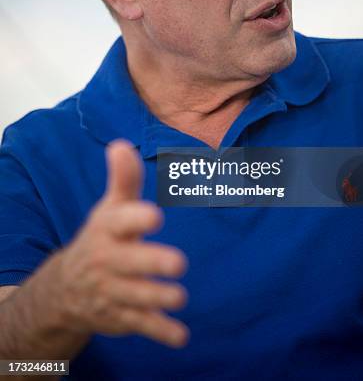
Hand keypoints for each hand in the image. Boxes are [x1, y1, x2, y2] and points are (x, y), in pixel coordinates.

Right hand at [57, 140, 188, 347]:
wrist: (66, 288)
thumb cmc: (102, 238)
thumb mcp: (110, 208)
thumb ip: (123, 179)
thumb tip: (120, 144)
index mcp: (108, 230)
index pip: (120, 222)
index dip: (135, 219)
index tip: (155, 215)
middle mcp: (108, 261)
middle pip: (128, 263)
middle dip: (151, 263)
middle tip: (179, 263)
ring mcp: (113, 291)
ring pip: (135, 296)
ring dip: (156, 298)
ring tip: (179, 297)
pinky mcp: (121, 317)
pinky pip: (140, 326)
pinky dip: (159, 332)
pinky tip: (180, 335)